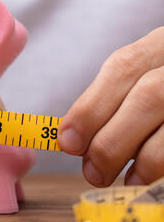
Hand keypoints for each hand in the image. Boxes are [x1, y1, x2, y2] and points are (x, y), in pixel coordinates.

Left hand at [58, 27, 163, 186]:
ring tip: (114, 177)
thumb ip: (109, 99)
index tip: (67, 142)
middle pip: (149, 97)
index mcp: (162, 44)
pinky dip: (158, 168)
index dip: (91, 108)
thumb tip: (72, 138)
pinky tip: (140, 177)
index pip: (124, 68)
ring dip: (139, 161)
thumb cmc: (158, 88)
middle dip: (110, 141)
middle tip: (91, 171)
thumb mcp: (140, 76)